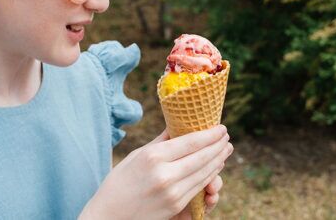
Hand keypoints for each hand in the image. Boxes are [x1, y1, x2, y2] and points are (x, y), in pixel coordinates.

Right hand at [80, 125, 232, 219]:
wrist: (109, 215)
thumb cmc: (119, 182)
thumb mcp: (136, 156)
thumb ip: (160, 142)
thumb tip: (177, 125)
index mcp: (153, 156)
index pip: (190, 142)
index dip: (210, 135)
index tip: (221, 127)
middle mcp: (164, 173)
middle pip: (201, 157)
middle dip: (218, 145)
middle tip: (226, 137)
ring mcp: (172, 191)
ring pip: (203, 172)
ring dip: (218, 160)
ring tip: (225, 149)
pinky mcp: (175, 205)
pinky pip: (198, 186)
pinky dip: (209, 175)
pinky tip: (214, 167)